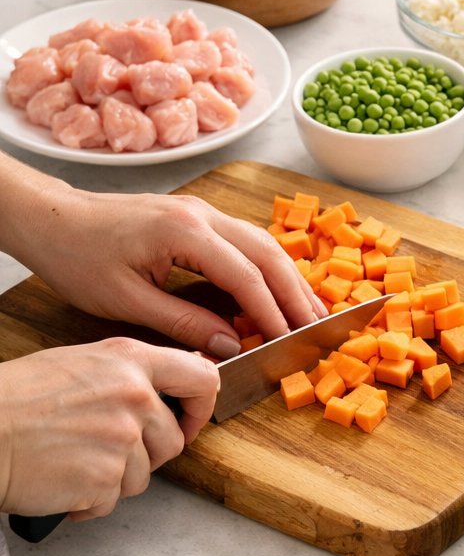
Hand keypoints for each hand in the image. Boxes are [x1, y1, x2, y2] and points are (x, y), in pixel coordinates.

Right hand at [0, 339, 217, 519]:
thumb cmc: (16, 399)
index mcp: (130, 361)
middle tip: (104, 451)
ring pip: (142, 476)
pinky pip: (111, 501)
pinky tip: (62, 482)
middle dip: (144, 454)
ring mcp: (122, 439)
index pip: (202, 378)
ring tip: (73, 462)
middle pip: (172, 441)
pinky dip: (87, 501)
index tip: (189, 420)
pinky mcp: (104, 479)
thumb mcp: (81, 364)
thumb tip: (165, 388)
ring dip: (112, 479)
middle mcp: (134, 396)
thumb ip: (128, 374)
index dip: (200, 407)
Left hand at [20, 185, 326, 358]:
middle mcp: (201, 214)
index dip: (271, 311)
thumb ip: (183, 322)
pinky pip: (244, 240)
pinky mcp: (195, 217)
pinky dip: (266, 267)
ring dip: (287, 278)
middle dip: (295, 292)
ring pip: (261, 243)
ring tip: (309, 312)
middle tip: (318, 327)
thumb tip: (230, 344)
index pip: (245, 274)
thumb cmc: (79, 258)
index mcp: (184, 231)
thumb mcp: (127, 301)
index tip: (288, 340)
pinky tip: (276, 289)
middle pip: (266, 252)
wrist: (53, 219)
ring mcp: (201, 211)